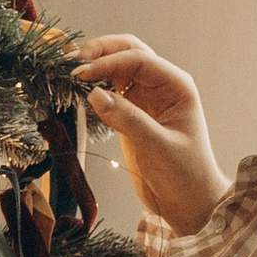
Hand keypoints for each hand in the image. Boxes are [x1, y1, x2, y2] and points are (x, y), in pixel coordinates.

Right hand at [73, 32, 229, 232]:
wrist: (188, 203)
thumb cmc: (185, 175)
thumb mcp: (158, 147)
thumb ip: (128, 120)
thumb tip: (94, 94)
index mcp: (176, 86)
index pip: (139, 60)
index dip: (108, 62)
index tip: (81, 74)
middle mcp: (161, 86)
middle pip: (127, 52)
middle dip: (99, 52)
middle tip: (71, 62)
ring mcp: (144, 98)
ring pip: (115, 69)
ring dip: (93, 67)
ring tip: (68, 75)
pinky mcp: (130, 114)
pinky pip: (108, 92)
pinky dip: (91, 88)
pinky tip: (75, 93)